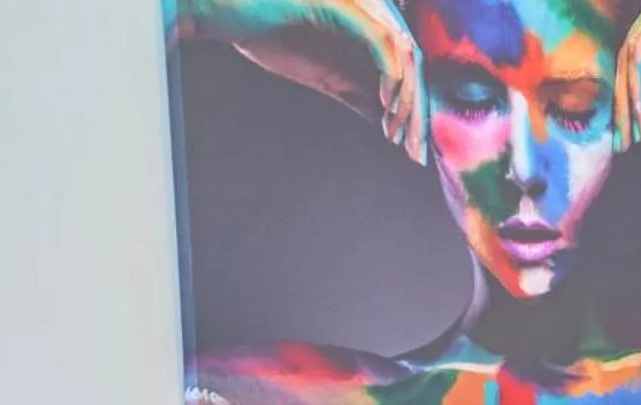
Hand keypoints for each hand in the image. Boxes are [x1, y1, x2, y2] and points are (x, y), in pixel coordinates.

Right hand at [177, 0, 425, 164]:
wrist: (222, 11)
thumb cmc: (265, 34)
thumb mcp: (321, 72)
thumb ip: (354, 89)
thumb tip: (382, 118)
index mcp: (367, 23)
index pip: (404, 67)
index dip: (413, 108)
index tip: (410, 149)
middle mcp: (371, 9)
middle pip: (411, 62)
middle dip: (418, 111)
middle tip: (416, 155)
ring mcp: (358, 3)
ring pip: (401, 54)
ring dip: (406, 99)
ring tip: (399, 135)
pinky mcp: (341, 4)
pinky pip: (378, 41)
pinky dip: (389, 74)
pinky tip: (386, 106)